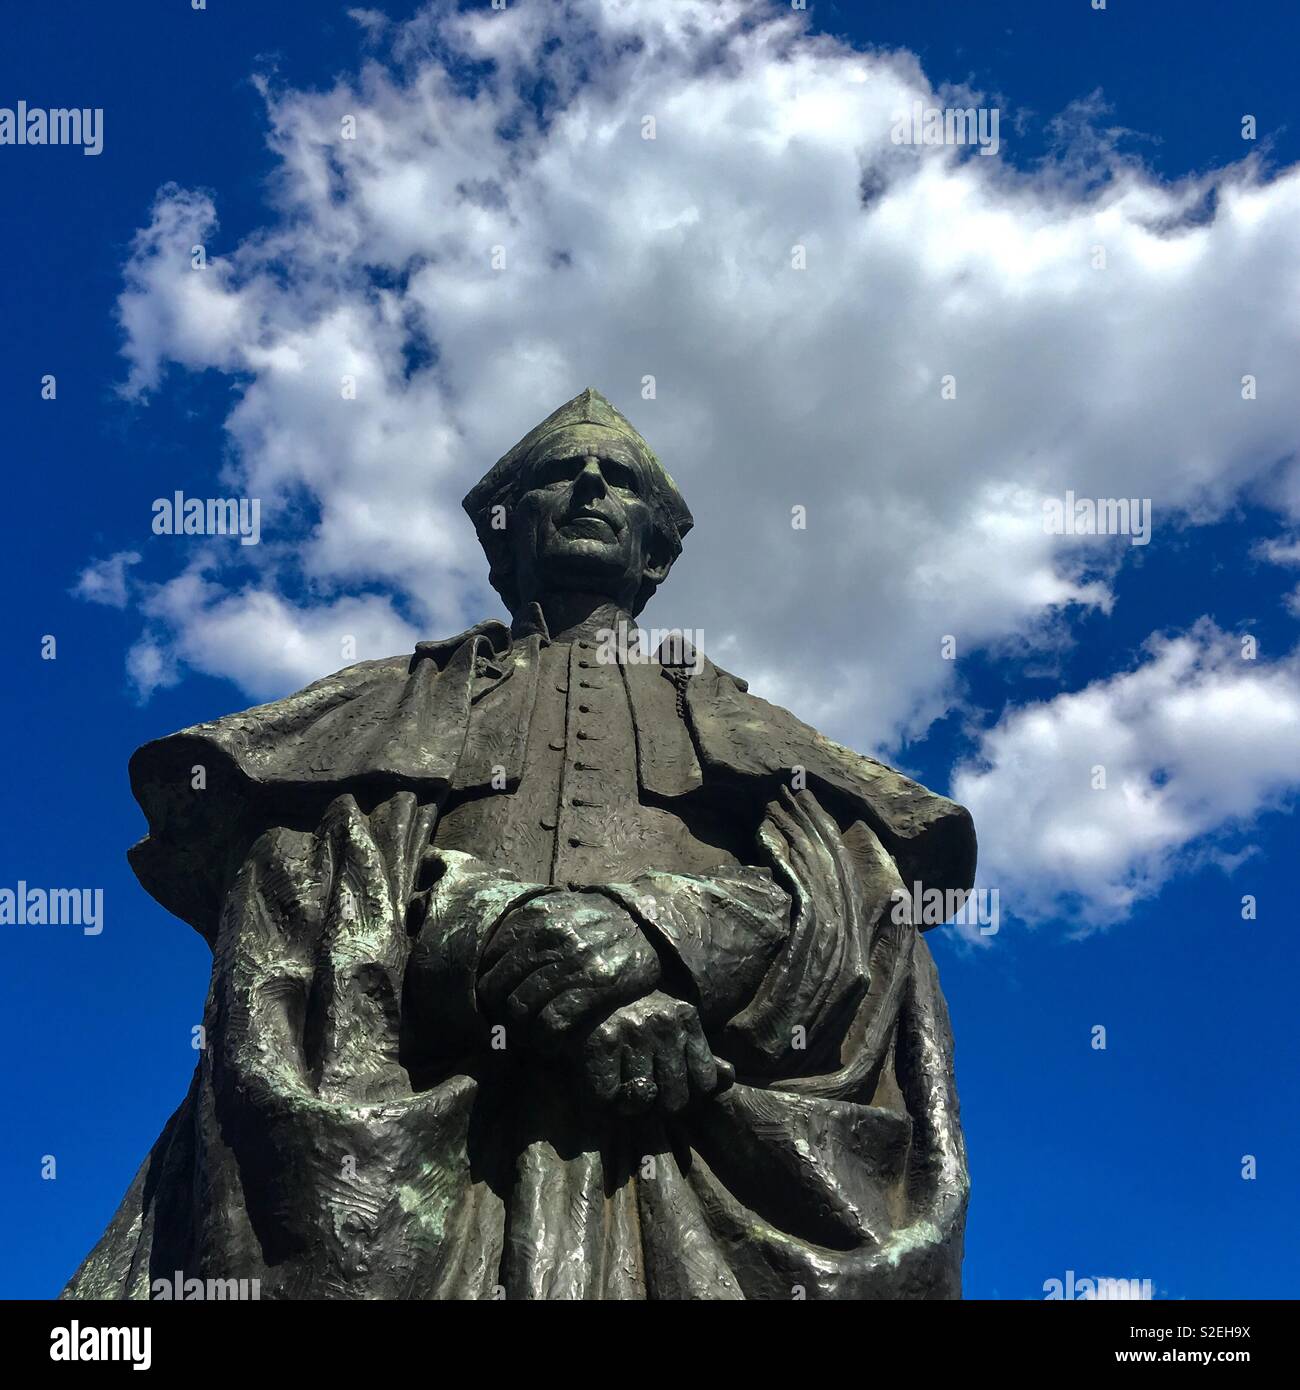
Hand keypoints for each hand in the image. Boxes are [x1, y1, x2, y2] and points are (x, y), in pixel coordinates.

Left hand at [478, 892, 660, 1047]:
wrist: (647, 922)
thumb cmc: (596, 922)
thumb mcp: (556, 909)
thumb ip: (523, 928)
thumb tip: (487, 960)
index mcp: (534, 915)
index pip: (488, 960)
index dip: (488, 987)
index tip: (495, 1002)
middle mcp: (549, 935)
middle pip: (499, 988)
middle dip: (499, 1013)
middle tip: (508, 1027)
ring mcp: (572, 960)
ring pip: (521, 1008)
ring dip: (521, 1031)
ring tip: (529, 1038)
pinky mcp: (596, 985)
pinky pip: (552, 1022)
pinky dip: (545, 1039)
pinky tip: (551, 1043)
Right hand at [576, 990, 733, 1115]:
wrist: (593, 984)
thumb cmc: (636, 1011)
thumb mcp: (674, 1025)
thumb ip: (701, 1054)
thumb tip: (728, 1076)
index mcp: (686, 1018)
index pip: (704, 1083)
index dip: (689, 1095)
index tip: (670, 1089)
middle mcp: (663, 1024)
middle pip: (675, 1100)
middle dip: (658, 1106)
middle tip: (644, 1093)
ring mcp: (633, 1032)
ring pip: (643, 1100)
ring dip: (629, 1104)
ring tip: (622, 1087)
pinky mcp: (602, 1040)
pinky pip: (607, 1095)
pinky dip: (603, 1098)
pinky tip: (603, 1082)